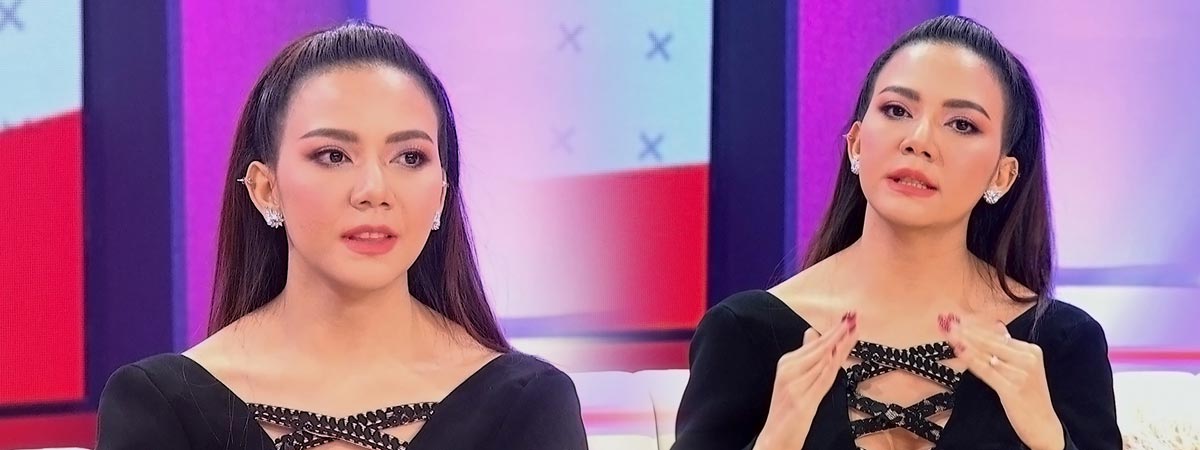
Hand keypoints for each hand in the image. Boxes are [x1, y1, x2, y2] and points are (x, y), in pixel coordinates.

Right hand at [755, 312, 858, 449]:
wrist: (776, 436)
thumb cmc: (787, 409)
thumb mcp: (794, 379)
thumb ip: (806, 357)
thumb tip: (813, 333)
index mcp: (787, 363)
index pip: (815, 344)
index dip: (833, 331)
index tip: (848, 319)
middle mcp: (789, 371)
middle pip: (819, 349)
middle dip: (838, 333)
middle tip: (853, 318)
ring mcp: (794, 385)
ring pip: (822, 361)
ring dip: (839, 344)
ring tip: (853, 331)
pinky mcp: (802, 400)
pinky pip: (821, 379)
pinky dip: (832, 365)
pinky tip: (840, 354)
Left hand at [940, 314, 1064, 449]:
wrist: (1044, 425)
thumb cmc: (1030, 396)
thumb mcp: (1025, 366)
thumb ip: (1010, 346)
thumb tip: (998, 325)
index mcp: (1031, 351)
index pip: (997, 336)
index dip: (975, 328)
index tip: (958, 321)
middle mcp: (1028, 359)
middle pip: (991, 342)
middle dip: (967, 332)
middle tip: (948, 324)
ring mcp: (1021, 374)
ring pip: (987, 355)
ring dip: (966, 344)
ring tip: (950, 335)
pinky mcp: (1012, 389)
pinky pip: (987, 371)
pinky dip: (972, 361)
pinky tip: (960, 352)